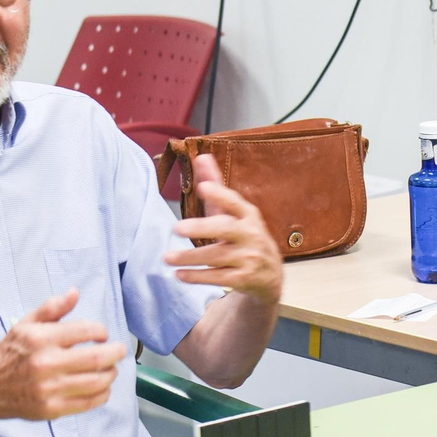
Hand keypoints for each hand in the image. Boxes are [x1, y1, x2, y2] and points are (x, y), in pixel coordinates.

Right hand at [0, 289, 125, 420]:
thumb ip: (52, 308)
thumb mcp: (26, 324)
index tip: (102, 335)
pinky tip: (102, 386)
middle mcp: (46, 364)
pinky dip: (103, 393)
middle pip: (97, 358)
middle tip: (120, 350)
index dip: (102, 332)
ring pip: (97, 382)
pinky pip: (89, 402)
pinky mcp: (52, 409)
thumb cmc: (11, 352)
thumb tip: (75, 292)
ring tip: (111, 369)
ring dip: (111, 374)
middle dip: (116, 352)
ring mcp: (50, 389)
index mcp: (42, 339)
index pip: (87, 331)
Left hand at [165, 154, 282, 305]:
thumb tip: (201, 157)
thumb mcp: (235, 213)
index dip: (220, 194)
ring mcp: (249, 258)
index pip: (235, 202)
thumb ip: (217, 187)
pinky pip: (217, 278)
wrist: (270, 276)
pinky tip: (179, 274)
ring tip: (166, 257)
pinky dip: (196, 276)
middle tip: (176, 228)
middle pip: (226, 229)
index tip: (204, 187)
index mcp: (248, 215)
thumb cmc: (245, 237)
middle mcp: (251, 235)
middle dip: (202, 228)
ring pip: (216, 257)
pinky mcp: (243, 279)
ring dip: (190, 257)